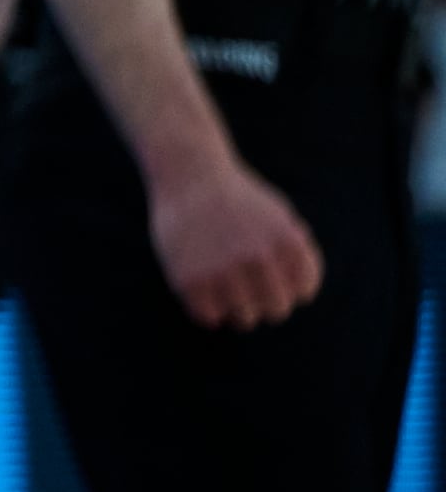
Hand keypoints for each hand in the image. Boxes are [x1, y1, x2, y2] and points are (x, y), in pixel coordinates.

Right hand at [147, 149, 324, 329]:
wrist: (187, 172)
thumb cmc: (235, 196)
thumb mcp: (277, 214)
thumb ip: (294, 250)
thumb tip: (299, 292)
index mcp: (286, 242)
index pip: (304, 292)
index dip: (288, 284)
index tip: (269, 269)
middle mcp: (258, 257)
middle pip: (276, 310)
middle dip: (263, 300)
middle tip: (245, 284)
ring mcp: (222, 269)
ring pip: (244, 319)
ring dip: (235, 307)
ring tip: (222, 285)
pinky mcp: (189, 278)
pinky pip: (208, 317)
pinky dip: (207, 308)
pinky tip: (201, 288)